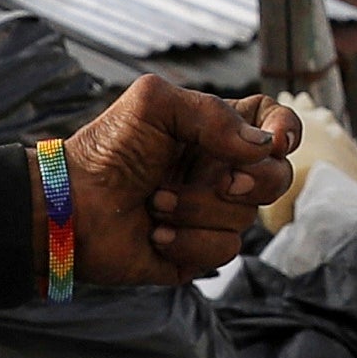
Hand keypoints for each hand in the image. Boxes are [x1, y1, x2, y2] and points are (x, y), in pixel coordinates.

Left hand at [64, 76, 296, 290]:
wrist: (70, 205)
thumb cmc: (107, 149)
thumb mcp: (155, 105)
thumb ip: (216, 115)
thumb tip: (264, 147)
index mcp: (215, 131)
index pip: (272, 122)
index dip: (287, 130)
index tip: (277, 141)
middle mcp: (218, 171)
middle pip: (276, 177)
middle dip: (254, 181)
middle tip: (224, 181)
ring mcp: (210, 213)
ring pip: (245, 218)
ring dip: (198, 210)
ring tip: (155, 202)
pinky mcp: (197, 252)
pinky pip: (223, 250)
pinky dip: (189, 242)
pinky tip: (155, 234)